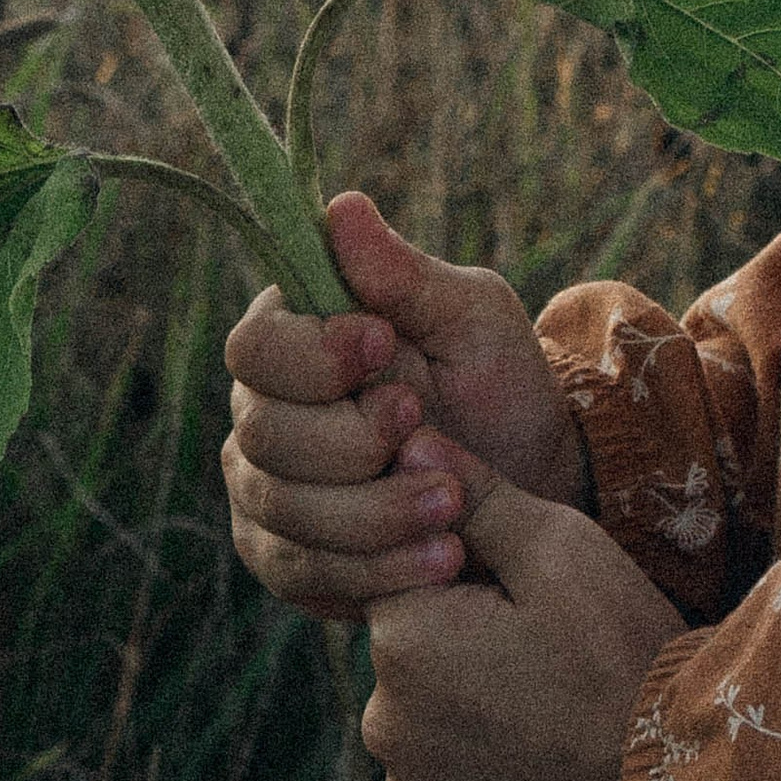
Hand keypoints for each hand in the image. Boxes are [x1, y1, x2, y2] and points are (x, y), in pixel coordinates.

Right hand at [222, 189, 587, 619]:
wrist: (525, 486)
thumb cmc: (496, 384)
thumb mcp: (470, 318)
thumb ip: (404, 275)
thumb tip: (341, 206)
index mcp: (298, 334)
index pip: (255, 346)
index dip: (311, 356)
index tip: (383, 347)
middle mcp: (264, 410)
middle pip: (263, 435)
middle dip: (354, 446)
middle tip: (431, 440)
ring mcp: (265, 490)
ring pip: (282, 511)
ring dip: (375, 514)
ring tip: (454, 506)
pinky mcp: (286, 559)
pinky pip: (302, 573)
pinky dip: (374, 571)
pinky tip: (439, 561)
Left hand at [365, 475, 682, 780]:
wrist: (667, 772)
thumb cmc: (617, 649)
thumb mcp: (555, 546)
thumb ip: (472, 494)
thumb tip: (408, 442)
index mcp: (403, 640)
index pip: (396, 562)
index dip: (458, 553)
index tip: (515, 571)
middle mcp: (383, 718)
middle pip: (407, 632)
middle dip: (460, 618)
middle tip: (541, 630)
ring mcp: (403, 780)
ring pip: (422, 695)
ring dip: (464, 681)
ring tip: (542, 683)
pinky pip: (435, 752)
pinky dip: (472, 737)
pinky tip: (530, 729)